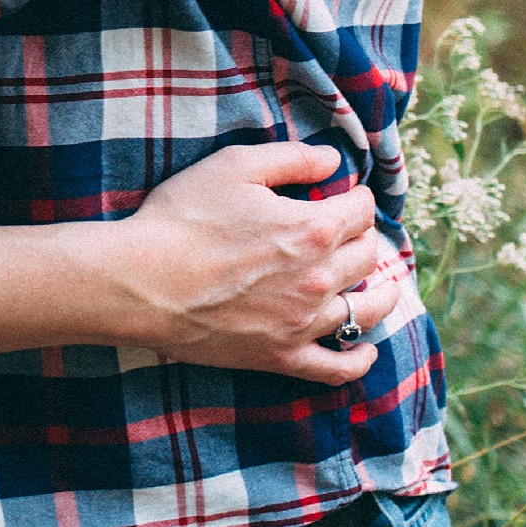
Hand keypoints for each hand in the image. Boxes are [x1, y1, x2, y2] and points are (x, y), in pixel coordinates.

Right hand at [74, 141, 397, 388]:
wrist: (141, 282)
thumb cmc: (181, 218)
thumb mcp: (233, 166)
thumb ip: (291, 159)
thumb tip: (332, 161)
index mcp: (314, 228)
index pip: (362, 209)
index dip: (356, 197)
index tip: (345, 195)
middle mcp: (320, 278)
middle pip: (369, 256)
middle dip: (365, 239)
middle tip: (353, 235)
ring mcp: (303, 322)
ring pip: (366, 310)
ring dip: (381, 295)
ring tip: (384, 288)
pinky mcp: (281, 355)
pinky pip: (336, 368)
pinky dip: (359, 360)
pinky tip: (366, 350)